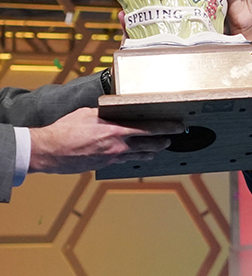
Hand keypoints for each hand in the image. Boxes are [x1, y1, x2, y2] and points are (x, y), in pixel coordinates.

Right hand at [28, 108, 184, 173]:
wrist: (49, 151)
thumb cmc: (65, 130)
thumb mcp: (88, 113)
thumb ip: (106, 112)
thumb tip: (115, 109)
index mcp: (116, 130)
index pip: (150, 129)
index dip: (168, 128)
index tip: (179, 126)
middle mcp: (118, 146)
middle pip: (151, 145)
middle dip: (164, 142)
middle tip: (172, 138)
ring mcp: (112, 158)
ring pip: (140, 156)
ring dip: (152, 151)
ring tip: (159, 148)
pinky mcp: (105, 165)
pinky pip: (126, 161)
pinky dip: (134, 157)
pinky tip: (137, 155)